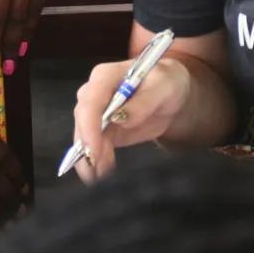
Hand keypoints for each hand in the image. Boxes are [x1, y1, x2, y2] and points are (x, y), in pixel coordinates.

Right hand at [69, 54, 193, 181]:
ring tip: (101, 176)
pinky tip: (102, 173)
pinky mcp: (100, 129)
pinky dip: (96, 161)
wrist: (171, 95)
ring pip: (83, 135)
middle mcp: (94, 92)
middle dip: (88, 145)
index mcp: (105, 76)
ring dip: (90, 157)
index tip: (95, 149)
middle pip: (82, 119)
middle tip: (99, 168)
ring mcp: (95, 112)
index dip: (89, 125)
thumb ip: (143, 101)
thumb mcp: (163, 87)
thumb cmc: (166, 83)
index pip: (91, 99)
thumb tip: (121, 118)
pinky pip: (92, 146)